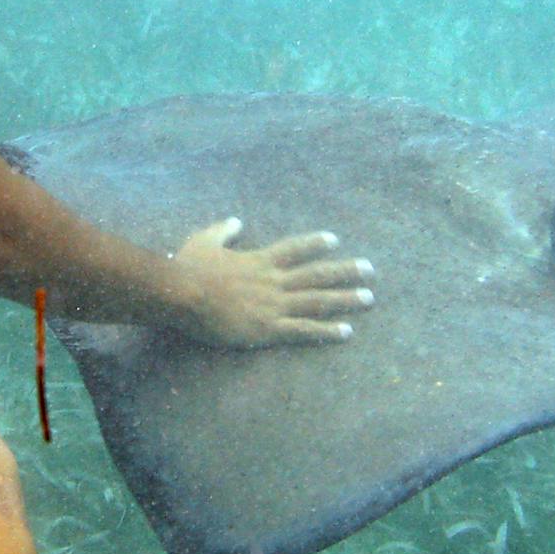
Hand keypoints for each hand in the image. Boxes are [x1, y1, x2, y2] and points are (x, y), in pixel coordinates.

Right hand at [173, 217, 374, 348]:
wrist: (184, 293)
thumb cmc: (189, 267)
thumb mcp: (204, 240)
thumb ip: (223, 230)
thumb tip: (236, 221)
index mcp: (260, 260)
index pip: (294, 249)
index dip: (315, 244)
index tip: (334, 240)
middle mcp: (274, 281)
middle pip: (317, 274)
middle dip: (345, 271)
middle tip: (370, 270)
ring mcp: (274, 305)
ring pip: (318, 300)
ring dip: (345, 298)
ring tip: (369, 298)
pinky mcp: (268, 328)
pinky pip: (304, 329)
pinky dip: (327, 330)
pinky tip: (347, 332)